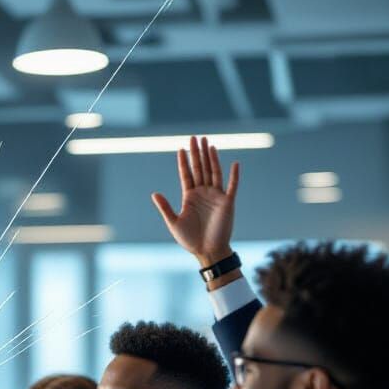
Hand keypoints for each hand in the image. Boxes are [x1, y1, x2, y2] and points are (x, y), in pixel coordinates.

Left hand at [151, 135, 238, 266]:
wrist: (207, 251)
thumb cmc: (190, 239)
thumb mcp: (174, 223)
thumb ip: (165, 207)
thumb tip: (154, 193)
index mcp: (190, 197)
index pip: (186, 175)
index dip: (184, 162)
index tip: (180, 148)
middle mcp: (203, 193)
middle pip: (200, 168)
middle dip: (197, 153)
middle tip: (195, 137)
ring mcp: (216, 196)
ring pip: (214, 172)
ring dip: (212, 158)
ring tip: (208, 143)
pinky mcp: (227, 202)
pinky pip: (232, 186)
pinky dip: (234, 175)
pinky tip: (234, 163)